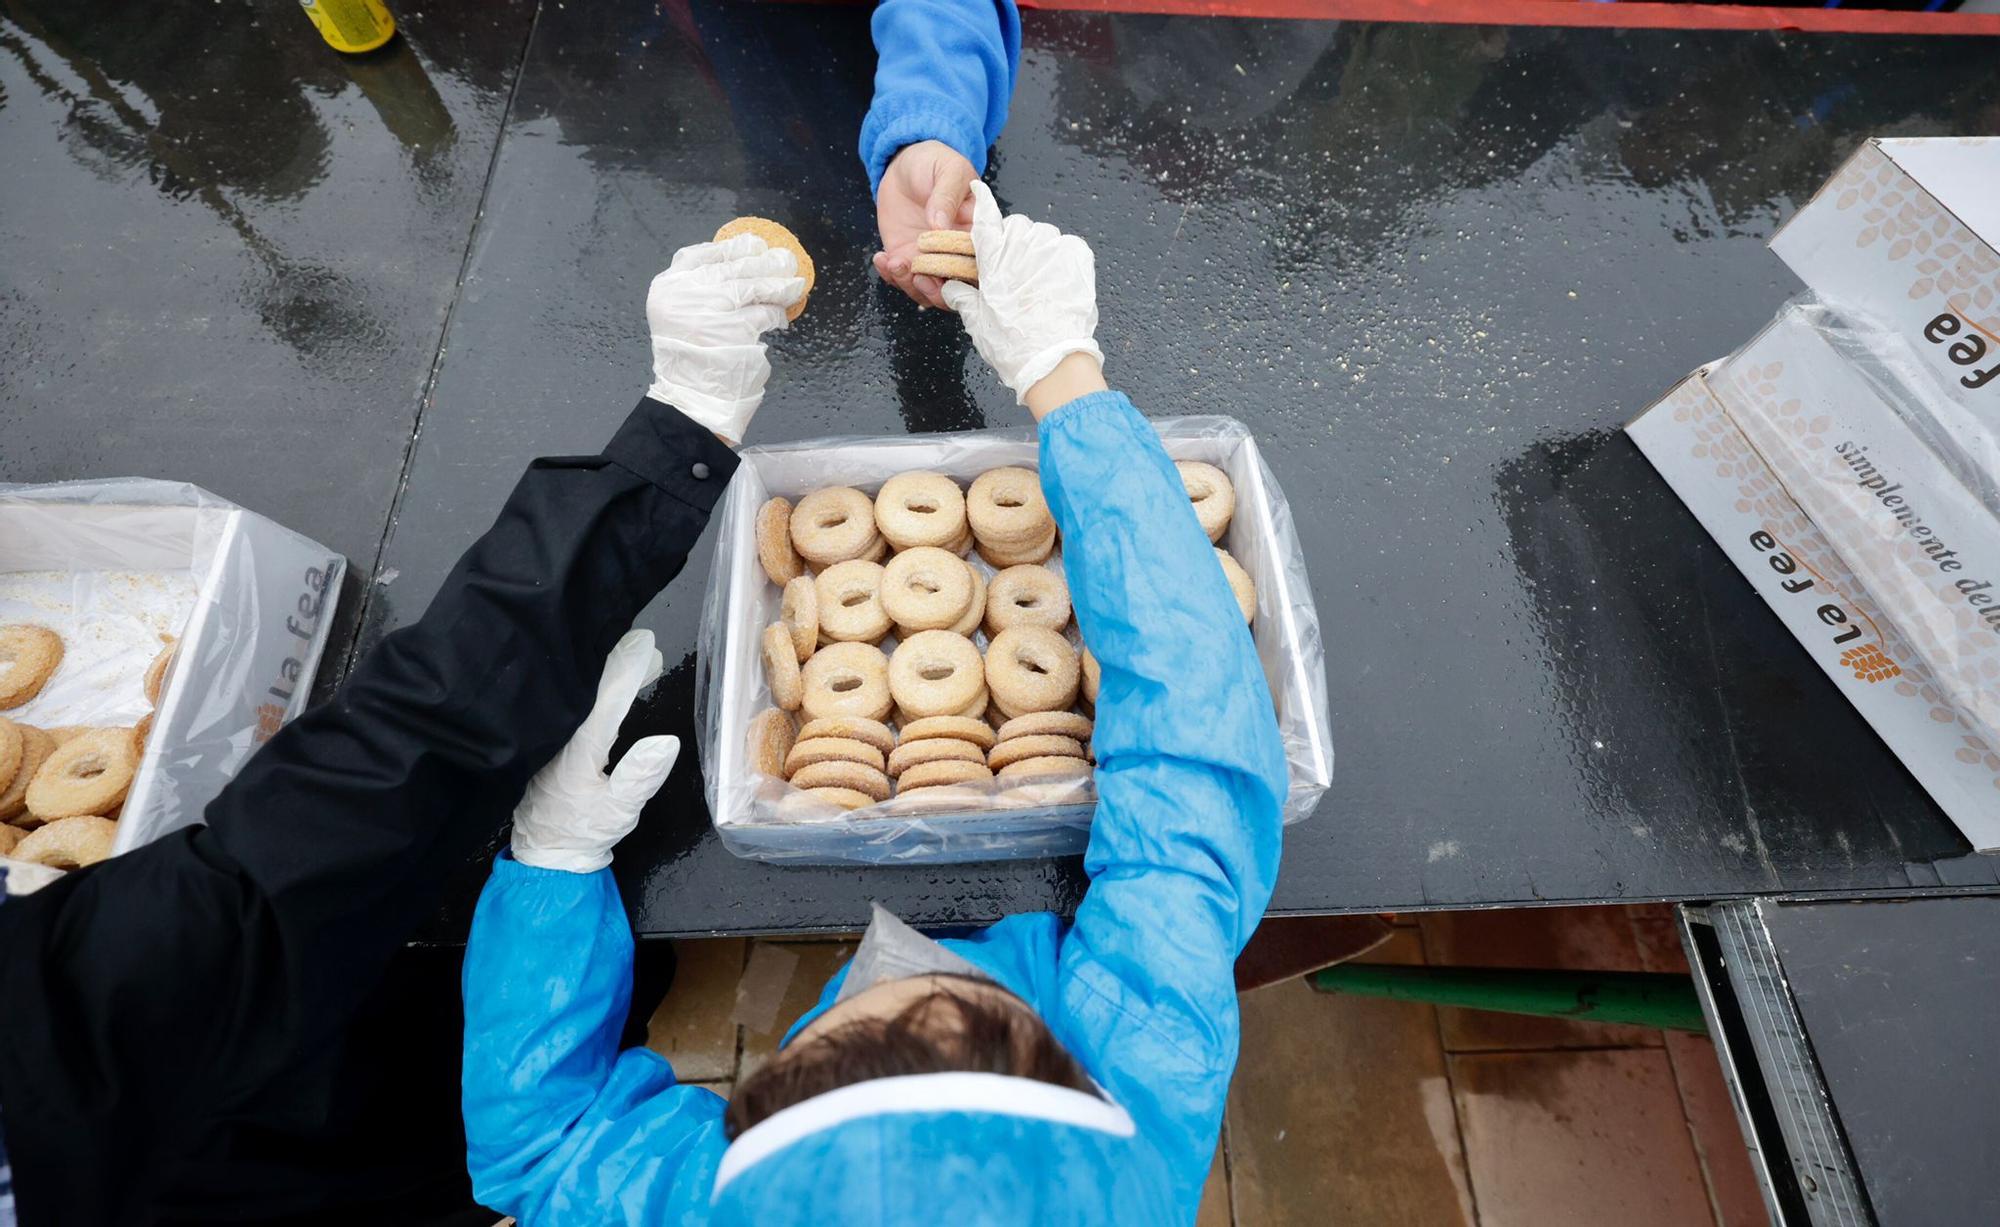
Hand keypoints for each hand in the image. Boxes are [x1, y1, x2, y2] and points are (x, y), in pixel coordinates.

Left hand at [511, 630, 680, 873]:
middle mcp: (558, 736)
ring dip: (602, 676)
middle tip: (643, 644)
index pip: (605, 700)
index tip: (645, 644)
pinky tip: (607, 689)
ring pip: (576, 695)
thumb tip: (667, 741)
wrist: (546, 854)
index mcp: (577, 749)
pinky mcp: (548, 745)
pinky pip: (570, 706)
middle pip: (586, 688)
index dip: (626, 670)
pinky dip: (591, 692)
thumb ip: (640, 775)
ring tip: (633, 659)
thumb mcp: (618, 810)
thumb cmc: (583, 832)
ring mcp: (550, 739)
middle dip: (614, 662)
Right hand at [646, 234, 805, 444]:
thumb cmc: (690, 360)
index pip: (698, 255)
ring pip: (752, 286)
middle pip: (731, 266)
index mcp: (667, 287)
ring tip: (795, 282)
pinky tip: (783, 317)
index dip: (729, 247)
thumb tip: (740, 264)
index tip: (752, 243)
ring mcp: (710, 309)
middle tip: (784, 258)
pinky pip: (764, 312)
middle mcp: (685, 293)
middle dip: (762, 261)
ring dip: (778, 283)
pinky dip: (777, 314)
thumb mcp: (679, 317)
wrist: (691, 399)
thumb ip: (698, 291)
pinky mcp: (735, 328)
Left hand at [873, 140, 976, 309]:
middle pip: (957, 288)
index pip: (980, 263)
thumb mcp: (948, 170)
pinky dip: (890, 276)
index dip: (966, 273)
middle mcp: (956, 251)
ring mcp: (931, 258)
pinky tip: (883, 258)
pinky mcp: (908, 258)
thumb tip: (940, 224)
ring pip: (929, 292)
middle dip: (937, 291)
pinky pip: (902, 280)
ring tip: (896, 263)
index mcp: (976, 231)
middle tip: (917, 274)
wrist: (905, 164)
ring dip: (911, 286)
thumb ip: (947, 196)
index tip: (946, 265)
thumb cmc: (935, 163)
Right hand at [942, 182, 1104, 403]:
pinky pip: (1068, 247)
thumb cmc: (1012, 344)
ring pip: (1043, 236)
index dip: (982, 203)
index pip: (985, 219)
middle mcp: (1023, 244)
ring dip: (1039, 250)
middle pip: (1016, 228)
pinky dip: (1062, 258)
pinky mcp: (1078, 257)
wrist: (1054, 360)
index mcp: (995, 256)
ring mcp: (1053, 248)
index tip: (978, 189)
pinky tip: (1058, 280)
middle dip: (1013, 242)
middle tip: (1014, 271)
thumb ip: (963, 297)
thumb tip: (952, 288)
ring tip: (1038, 280)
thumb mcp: (978, 321)